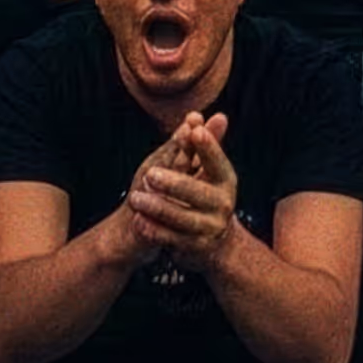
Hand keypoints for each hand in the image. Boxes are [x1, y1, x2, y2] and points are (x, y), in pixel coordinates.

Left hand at [127, 111, 239, 271]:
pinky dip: (154, 230)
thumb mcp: (204, 170)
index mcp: (226, 180)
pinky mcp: (196, 248)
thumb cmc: (204, 194)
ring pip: (182, 218)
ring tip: (136, 199)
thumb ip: (196, 144)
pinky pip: (173, 239)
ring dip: (158, 208)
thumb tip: (195, 114)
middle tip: (149, 175)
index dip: (208, 147)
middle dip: (174, 183)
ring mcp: (211, 228)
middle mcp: (223, 204)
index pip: (218, 162)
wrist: (213, 242)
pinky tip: (138, 221)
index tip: (195, 131)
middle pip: (198, 193)